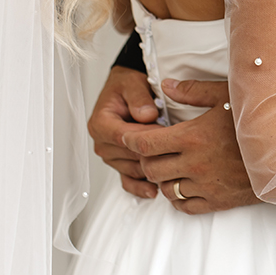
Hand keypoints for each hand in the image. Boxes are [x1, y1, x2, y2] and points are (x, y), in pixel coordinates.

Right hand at [87, 66, 160, 198]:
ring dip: (150, 167)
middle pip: (129, 155)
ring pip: (132, 169)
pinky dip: (140, 187)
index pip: (123, 137)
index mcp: (101, 123)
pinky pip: (127, 181)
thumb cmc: (127, 87)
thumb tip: (147, 116)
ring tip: (172, 162)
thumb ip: (139, 98)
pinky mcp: (120, 164)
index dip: (145, 138)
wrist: (126, 90)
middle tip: (175, 148)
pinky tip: (154, 190)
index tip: (164, 134)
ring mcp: (111, 156)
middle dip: (152, 152)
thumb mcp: (133, 84)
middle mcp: (103, 142)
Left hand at [124, 78, 259, 214]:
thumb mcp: (226, 95)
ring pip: (165, 189)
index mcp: (193, 136)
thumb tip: (165, 86)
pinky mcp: (218, 200)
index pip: (145, 144)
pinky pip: (185, 206)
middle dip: (145, 159)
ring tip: (169, 166)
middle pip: (150, 168)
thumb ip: (192, 90)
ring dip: (162, 178)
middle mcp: (195, 164)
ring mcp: (206, 185)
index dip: (130, 140)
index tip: (128, 136)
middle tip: (152, 150)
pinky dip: (178, 197)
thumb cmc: (257, 119)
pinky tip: (184, 184)